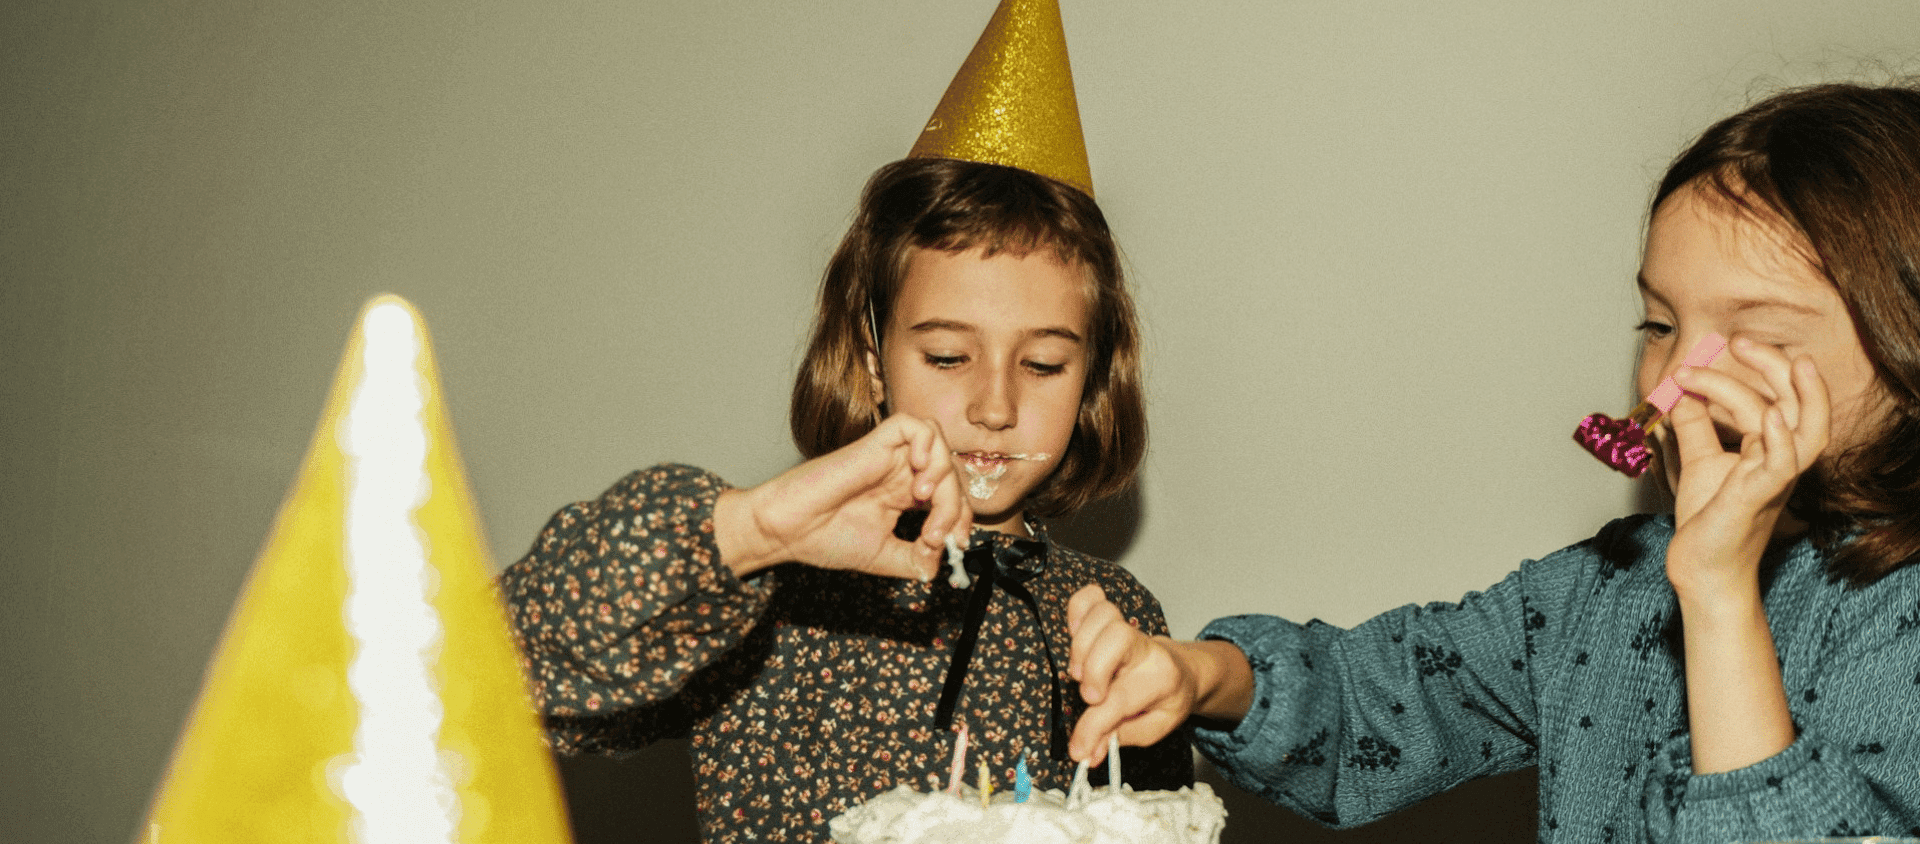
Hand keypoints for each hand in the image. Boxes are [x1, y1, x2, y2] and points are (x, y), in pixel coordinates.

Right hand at [716, 414, 972, 580]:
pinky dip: (927, 444)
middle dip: (956, 505)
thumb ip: (916, 559)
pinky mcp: (874, 442)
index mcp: (903, 494)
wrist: (789, 531)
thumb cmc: (824, 539)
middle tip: (936, 534)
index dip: (962, 518)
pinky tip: (916, 474)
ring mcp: (889, 455)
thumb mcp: (884, 557)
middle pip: (952, 472)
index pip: (952, 496)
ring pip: (940, 446)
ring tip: (922, 500)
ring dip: (944, 476)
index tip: (956, 545)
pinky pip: (915, 425)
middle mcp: (900, 471)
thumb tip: (945, 558)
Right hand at [1066, 585, 1200, 763]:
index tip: (1078, 749)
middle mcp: (1145, 648)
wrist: (1185, 671)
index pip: (1120, 700)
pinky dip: (1076, 611)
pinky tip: (1075, 635)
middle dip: (1093, 669)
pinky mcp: (1111, 616)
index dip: (1092, 728)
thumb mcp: (1154, 728)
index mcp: (1161, 678)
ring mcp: (1128, 628)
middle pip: (1116, 637)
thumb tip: (1087, 752)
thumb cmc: (1167, 699)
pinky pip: (1090, 597)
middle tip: (1089, 696)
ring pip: (1102, 615)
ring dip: (1082, 644)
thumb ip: (1119, 738)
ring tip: (1080, 672)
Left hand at [1664, 335, 1829, 594]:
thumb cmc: (1709, 521)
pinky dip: (1780, 439)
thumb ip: (1694, 428)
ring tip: (1787, 360)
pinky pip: (1782, 466)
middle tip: (1738, 340)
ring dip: (1798, 393)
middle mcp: (1779, 461)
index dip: (1746, 371)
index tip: (1704, 355)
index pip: (1772, 397)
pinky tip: (1771, 417)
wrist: (1701, 570)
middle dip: (1776, 366)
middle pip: (1800, 404)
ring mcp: (1774, 479)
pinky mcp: (1758, 498)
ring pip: (1807, 430)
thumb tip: (1681, 395)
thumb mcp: (1698, 463)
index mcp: (1768, 449)